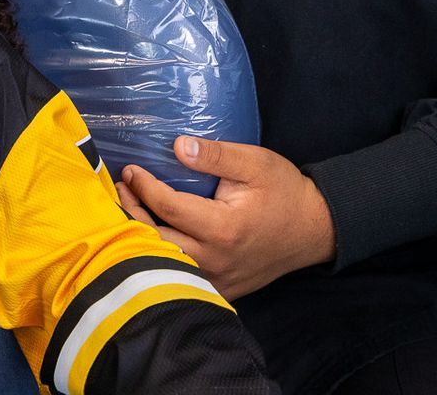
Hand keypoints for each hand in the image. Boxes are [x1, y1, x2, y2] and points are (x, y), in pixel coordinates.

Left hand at [115, 136, 335, 299]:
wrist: (315, 229)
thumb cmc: (285, 191)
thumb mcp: (255, 162)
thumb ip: (215, 155)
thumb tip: (176, 146)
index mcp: (224, 228)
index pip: (168, 208)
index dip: (144, 188)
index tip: (130, 171)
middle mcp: (217, 260)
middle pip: (157, 242)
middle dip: (132, 214)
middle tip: (121, 190)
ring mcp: (219, 279)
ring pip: (165, 264)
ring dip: (142, 238)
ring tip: (130, 210)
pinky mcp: (222, 289)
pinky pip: (182, 277)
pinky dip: (162, 258)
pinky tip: (151, 237)